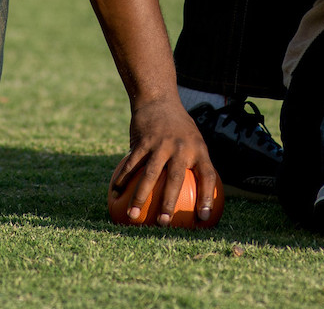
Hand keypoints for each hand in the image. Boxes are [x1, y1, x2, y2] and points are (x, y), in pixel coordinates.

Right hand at [112, 97, 218, 224]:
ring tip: (133, 216)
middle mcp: (182, 147)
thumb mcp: (193, 140)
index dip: (207, 197)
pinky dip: (123, 180)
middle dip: (170, 203)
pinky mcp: (143, 140)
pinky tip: (115, 194)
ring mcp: (162, 143)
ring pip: (151, 174)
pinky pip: (132, 165)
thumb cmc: (179, 127)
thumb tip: (193, 196)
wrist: (160, 100)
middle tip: (164, 223)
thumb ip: (192, 163)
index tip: (203, 218)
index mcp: (198, 149)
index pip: (208, 175)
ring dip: (141, 197)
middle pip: (176, 179)